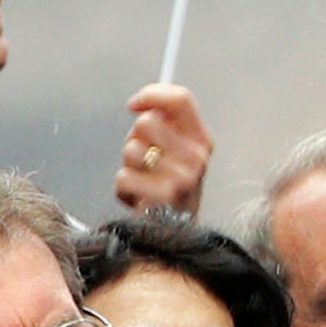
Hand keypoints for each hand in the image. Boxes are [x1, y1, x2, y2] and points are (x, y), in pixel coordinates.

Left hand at [114, 83, 212, 216]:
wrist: (177, 231)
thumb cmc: (169, 186)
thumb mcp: (175, 150)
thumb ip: (165, 124)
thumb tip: (139, 105)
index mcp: (201, 140)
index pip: (180, 99)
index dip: (151, 95)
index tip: (134, 105)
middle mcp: (197, 156)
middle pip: (147, 122)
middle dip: (136, 139)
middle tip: (146, 161)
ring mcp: (183, 177)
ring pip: (131, 149)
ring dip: (129, 166)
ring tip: (144, 180)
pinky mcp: (164, 196)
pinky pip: (123, 177)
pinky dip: (124, 189)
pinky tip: (139, 197)